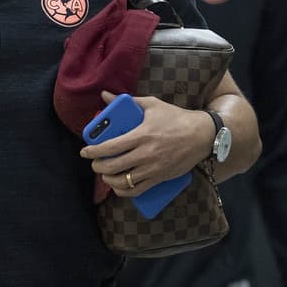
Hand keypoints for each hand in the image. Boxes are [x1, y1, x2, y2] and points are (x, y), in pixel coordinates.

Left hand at [79, 91, 210, 196]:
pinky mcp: (160, 178)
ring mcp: (153, 168)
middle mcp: (146, 154)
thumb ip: (126, 101)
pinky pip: (136, 191)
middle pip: (113, 166)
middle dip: (98, 166)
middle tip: (94, 163)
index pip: (110, 147)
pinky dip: (123, 191)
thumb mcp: (151, 105)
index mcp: (142, 135)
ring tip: (105, 173)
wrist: (202, 135)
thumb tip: (104, 95)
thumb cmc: (175, 118)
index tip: (85, 152)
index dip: (93, 151)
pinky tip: (118, 186)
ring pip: (123, 181)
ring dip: (108, 179)